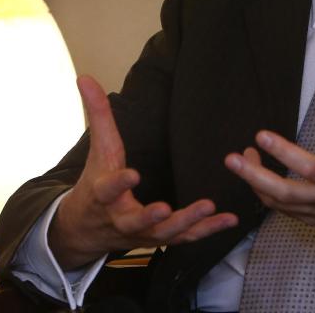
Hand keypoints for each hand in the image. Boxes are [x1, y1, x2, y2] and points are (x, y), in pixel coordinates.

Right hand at [49, 75, 237, 268]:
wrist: (86, 228)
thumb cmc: (96, 180)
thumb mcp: (97, 147)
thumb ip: (97, 113)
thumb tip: (84, 76)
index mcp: (104, 194)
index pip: (108, 188)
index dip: (119, 183)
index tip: (133, 174)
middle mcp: (121, 218)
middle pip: (136, 220)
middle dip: (151, 217)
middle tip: (166, 209)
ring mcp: (141, 233)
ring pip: (163, 233)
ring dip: (186, 222)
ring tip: (208, 207)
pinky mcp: (160, 239)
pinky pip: (185, 238)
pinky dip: (207, 230)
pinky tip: (229, 219)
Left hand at [225, 83, 314, 247]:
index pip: (310, 168)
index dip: (284, 153)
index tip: (261, 137)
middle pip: (285, 193)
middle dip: (255, 176)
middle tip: (232, 159)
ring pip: (281, 205)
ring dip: (256, 184)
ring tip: (242, 160)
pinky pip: (286, 213)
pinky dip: (268, 198)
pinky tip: (258, 180)